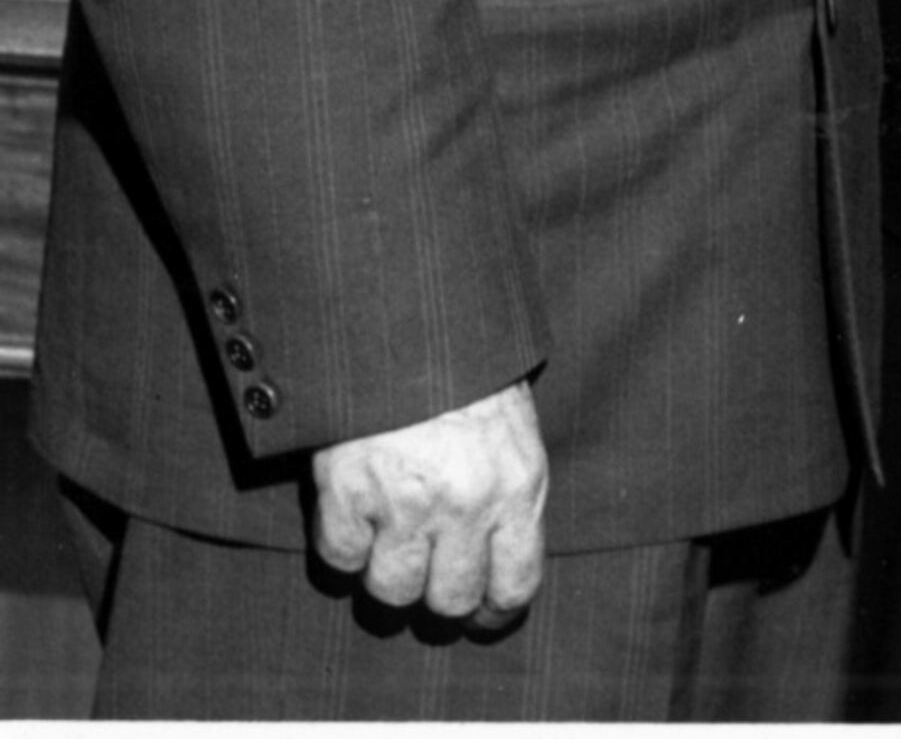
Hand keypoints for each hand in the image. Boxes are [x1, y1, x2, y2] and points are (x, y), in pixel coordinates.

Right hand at [310, 377, 546, 622]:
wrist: (409, 325)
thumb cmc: (469, 377)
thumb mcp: (514, 432)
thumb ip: (510, 496)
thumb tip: (499, 564)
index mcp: (518, 486)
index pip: (515, 584)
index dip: (495, 612)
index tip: (482, 617)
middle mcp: (467, 504)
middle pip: (448, 601)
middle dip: (436, 597)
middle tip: (426, 575)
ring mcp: (405, 502)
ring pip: (391, 591)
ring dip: (387, 574)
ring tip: (391, 538)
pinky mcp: (348, 494)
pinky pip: (342, 559)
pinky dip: (345, 544)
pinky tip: (357, 510)